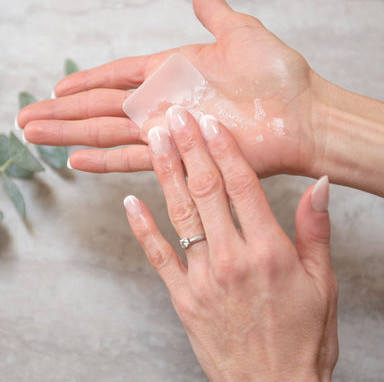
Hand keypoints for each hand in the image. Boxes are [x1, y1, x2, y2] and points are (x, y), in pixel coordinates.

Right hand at [17, 0, 317, 177]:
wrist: (301, 115)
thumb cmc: (277, 76)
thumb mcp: (240, 32)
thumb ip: (214, 14)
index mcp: (171, 73)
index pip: (115, 77)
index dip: (84, 83)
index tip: (55, 89)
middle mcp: (162, 103)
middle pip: (99, 107)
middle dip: (61, 113)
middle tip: (24, 118)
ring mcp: (167, 131)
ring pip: (105, 132)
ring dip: (68, 134)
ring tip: (33, 134)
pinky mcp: (179, 155)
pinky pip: (133, 158)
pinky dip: (103, 160)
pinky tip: (75, 160)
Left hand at [124, 106, 338, 381]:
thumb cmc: (302, 336)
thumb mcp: (322, 281)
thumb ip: (316, 229)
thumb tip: (319, 185)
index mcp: (270, 250)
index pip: (242, 185)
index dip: (224, 149)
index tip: (209, 122)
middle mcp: (233, 258)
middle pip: (206, 190)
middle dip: (188, 148)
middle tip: (174, 116)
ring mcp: (203, 278)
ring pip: (180, 214)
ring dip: (166, 173)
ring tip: (153, 141)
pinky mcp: (182, 297)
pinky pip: (158, 255)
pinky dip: (142, 226)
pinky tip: (130, 201)